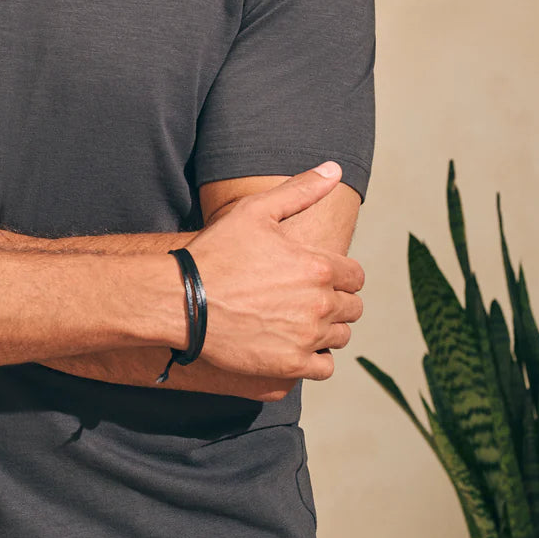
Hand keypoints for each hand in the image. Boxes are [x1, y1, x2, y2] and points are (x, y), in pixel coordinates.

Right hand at [188, 163, 364, 382]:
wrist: (182, 299)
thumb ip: (301, 190)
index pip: (356, 276)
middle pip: (353, 307)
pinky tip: (295, 345)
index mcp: (318, 267)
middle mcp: (320, 304)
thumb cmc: (217, 252)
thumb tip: (334, 168)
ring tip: (298, 320)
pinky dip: (316, 359)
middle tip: (305, 298)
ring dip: (326, 329)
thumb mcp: (256, 211)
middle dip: (335, 301)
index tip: (318, 276)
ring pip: (340, 336)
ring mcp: (306, 337)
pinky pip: (325, 368)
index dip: (340, 275)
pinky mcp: (290, 365)